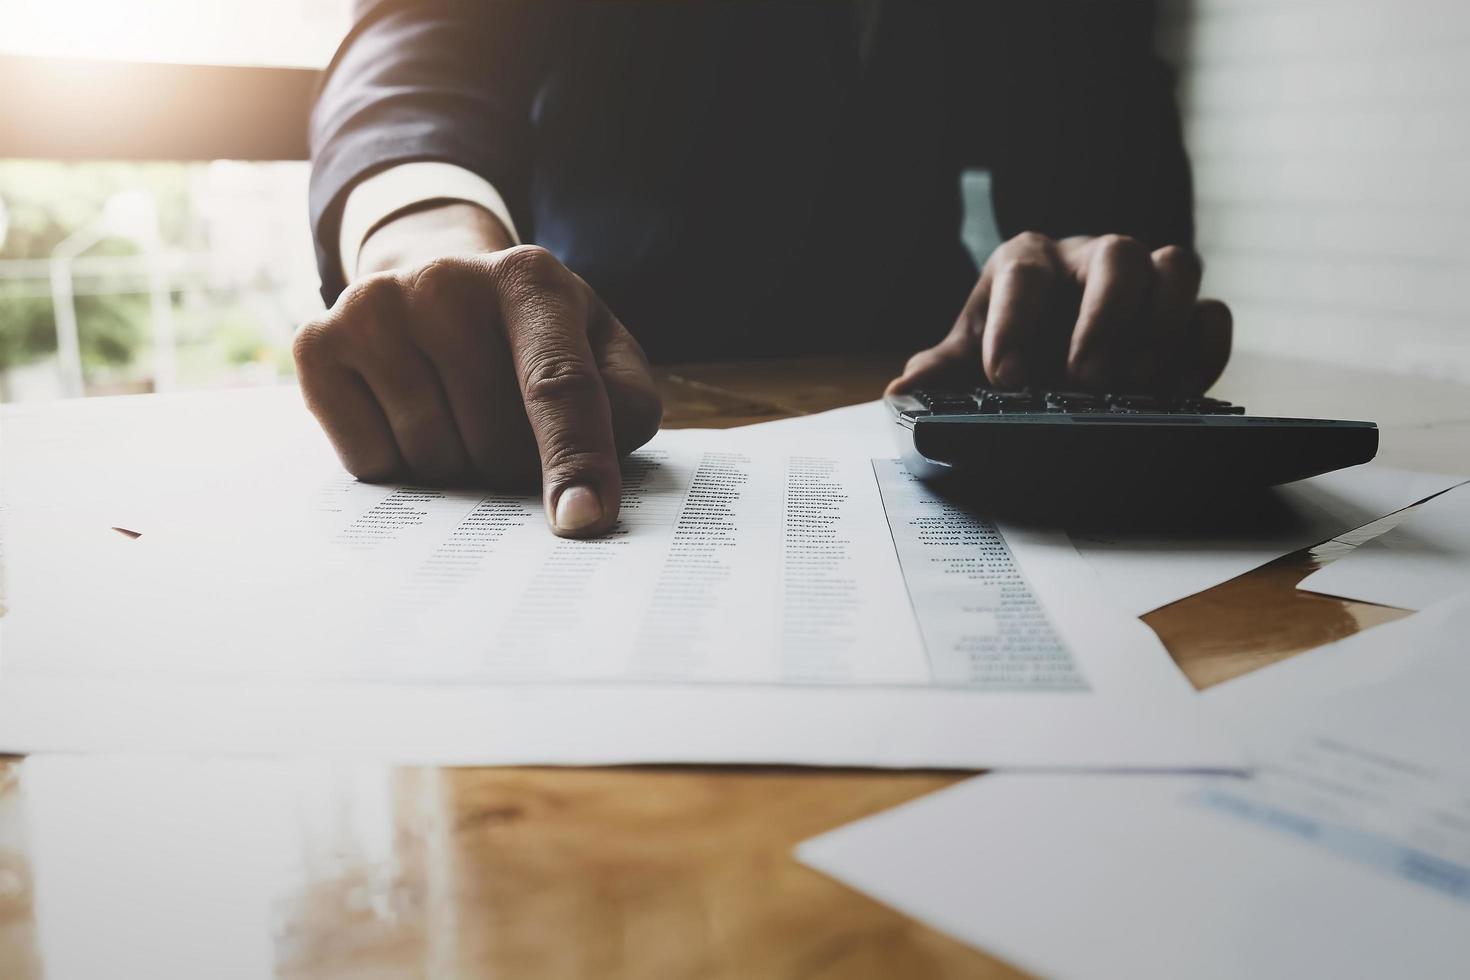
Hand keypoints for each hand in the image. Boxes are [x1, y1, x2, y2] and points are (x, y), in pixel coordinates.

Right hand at [294, 204, 660, 537]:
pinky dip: (398, 467)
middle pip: (497, 441)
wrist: (438, 289)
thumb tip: (585, 494)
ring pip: (434, 462)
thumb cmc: (536, 339)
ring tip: (461, 416)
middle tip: (510, 427)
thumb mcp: (601, 351)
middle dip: (516, 466)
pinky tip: (408, 416)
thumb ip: (622, 408)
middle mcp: (445, 280)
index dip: (574, 457)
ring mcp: (373, 308)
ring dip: (459, 469)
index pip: (558, 383)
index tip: (581, 520)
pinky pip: (370, 464)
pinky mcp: (318, 344)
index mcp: (530, 277)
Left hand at [888, 233, 1231, 394]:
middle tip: (1085, 380)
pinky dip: (1202, 350)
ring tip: (1139, 386)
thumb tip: (901, 393)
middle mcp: (1090, 259)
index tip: (1004, 381)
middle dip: (1105, 318)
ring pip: (1179, 266)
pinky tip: (1179, 392)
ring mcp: (1147, 281)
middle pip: (1119, 255)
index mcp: (1027, 263)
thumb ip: (938, 374)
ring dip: (1164, 326)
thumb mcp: (965, 361)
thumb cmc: (1004, 349)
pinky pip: (1214, 314)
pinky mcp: (1187, 314)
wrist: (1049, 360)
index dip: (1015, 325)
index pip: (1024, 275)